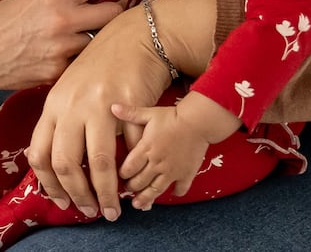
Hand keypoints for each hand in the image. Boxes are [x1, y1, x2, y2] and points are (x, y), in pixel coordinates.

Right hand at [0, 0, 169, 92]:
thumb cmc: (1, 21)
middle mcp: (63, 19)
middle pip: (114, 12)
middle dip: (113, 13)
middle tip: (100, 14)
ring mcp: (62, 48)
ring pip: (100, 41)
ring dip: (93, 39)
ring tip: (67, 39)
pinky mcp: (59, 73)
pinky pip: (82, 64)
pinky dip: (77, 61)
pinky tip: (55, 57)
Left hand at [26, 0, 217, 219]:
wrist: (133, 36)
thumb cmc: (100, 65)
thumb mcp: (69, 90)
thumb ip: (59, 121)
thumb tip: (49, 161)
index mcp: (53, 104)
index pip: (40, 154)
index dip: (50, 185)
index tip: (63, 202)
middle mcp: (72, 105)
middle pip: (67, 163)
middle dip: (78, 195)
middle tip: (90, 211)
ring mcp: (100, 104)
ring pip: (98, 162)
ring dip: (106, 192)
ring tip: (115, 208)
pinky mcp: (128, 103)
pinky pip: (130, 147)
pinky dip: (132, 169)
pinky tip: (134, 179)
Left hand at [113, 92, 237, 209]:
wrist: (198, 122)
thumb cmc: (172, 116)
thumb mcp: (149, 113)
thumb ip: (130, 113)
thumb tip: (112, 106)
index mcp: (146, 149)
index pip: (129, 168)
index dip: (122, 174)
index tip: (120, 176)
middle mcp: (157, 163)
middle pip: (140, 181)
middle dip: (131, 187)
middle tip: (128, 189)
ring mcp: (172, 171)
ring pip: (155, 190)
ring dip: (146, 198)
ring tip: (138, 204)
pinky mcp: (186, 174)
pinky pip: (180, 188)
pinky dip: (175, 192)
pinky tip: (171, 192)